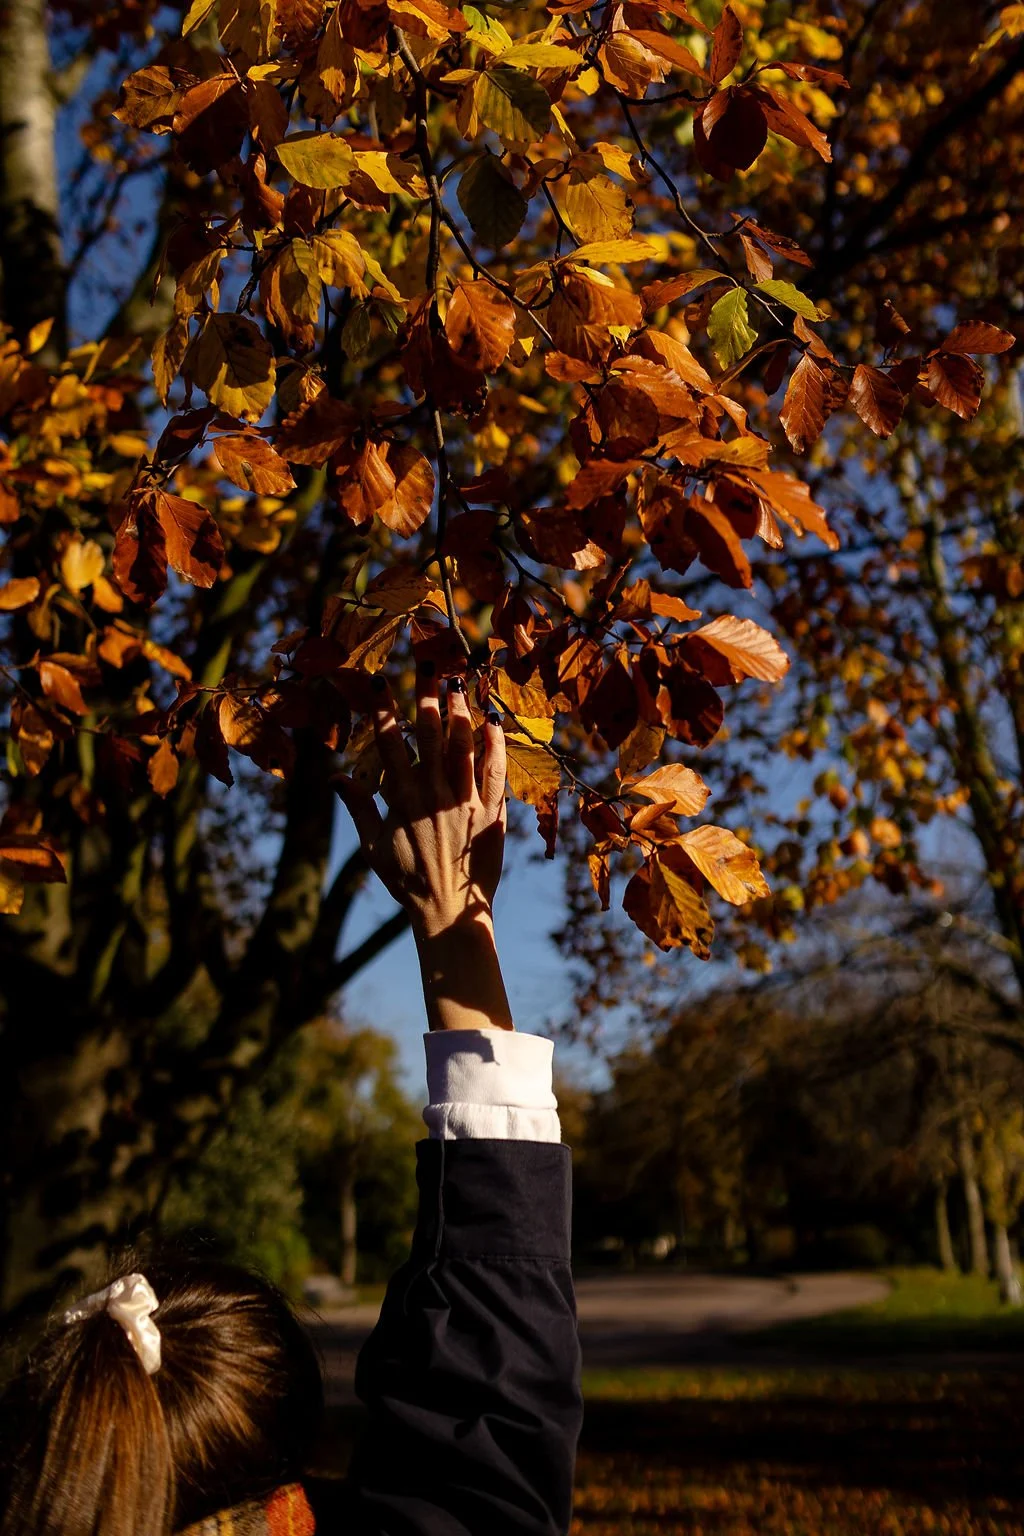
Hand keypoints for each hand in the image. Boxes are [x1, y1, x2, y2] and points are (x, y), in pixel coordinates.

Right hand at [335, 668, 512, 1029]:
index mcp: (400, 799)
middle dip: (427, 696)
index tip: (382, 680)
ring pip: (462, 747)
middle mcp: (431, 794)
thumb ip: (358, 808)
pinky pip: (493, 772)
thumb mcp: (372, 847)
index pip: (389, 744)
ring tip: (457, 682)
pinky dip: (494, 745)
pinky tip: (493, 721)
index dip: (384, 710)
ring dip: (459, 712)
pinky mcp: (490, 814)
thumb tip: (336, 776)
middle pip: (429, 735)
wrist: (448, 913)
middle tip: (428, 664)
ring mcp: (462, 802)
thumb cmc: (407, 882)